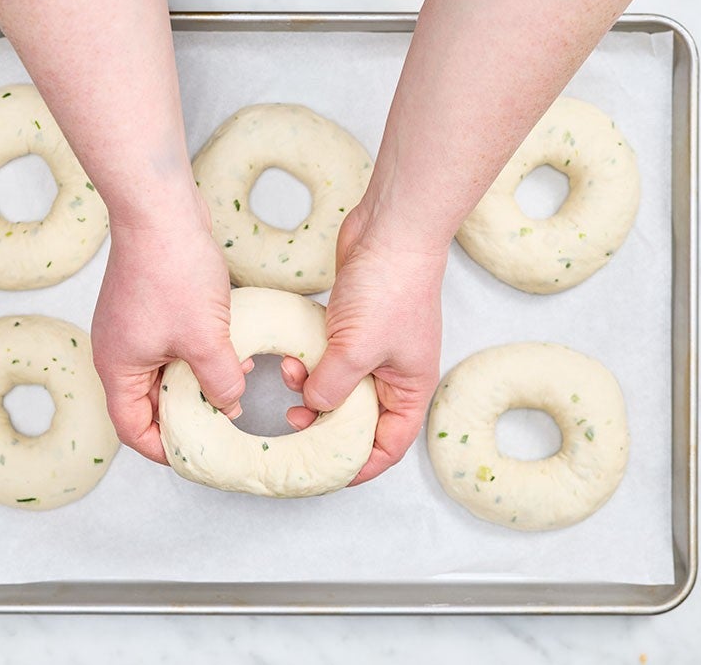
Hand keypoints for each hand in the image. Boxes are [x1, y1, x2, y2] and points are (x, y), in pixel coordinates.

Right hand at [91, 193, 250, 463]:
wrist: (161, 210)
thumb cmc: (172, 271)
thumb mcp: (204, 339)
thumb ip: (219, 381)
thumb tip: (230, 404)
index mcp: (118, 368)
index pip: (132, 428)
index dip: (163, 448)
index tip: (195, 454)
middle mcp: (118, 351)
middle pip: (147, 404)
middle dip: (184, 416)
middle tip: (219, 426)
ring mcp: (132, 328)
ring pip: (163, 374)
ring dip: (195, 383)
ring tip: (231, 387)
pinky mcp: (149, 307)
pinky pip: (171, 346)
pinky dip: (195, 356)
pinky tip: (228, 352)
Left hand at [280, 205, 446, 484]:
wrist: (392, 229)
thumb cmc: (391, 288)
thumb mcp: (356, 351)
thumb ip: (332, 388)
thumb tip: (314, 407)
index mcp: (410, 388)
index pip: (390, 444)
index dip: (360, 464)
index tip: (327, 471)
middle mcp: (395, 372)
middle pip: (362, 418)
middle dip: (327, 424)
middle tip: (295, 425)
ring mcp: (376, 347)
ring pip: (341, 386)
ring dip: (313, 389)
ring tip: (290, 377)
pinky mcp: (356, 325)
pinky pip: (331, 358)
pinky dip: (312, 362)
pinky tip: (294, 355)